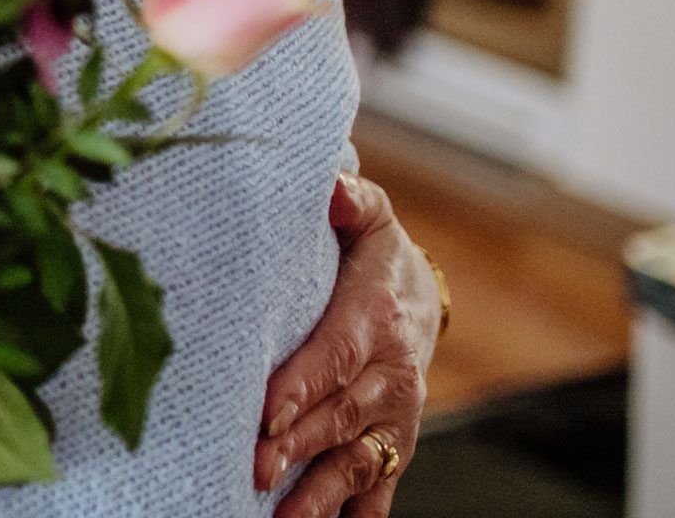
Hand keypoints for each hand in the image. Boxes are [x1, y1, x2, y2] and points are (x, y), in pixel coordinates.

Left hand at [255, 172, 439, 517]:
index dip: (302, 387)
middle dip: (300, 446)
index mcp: (374, 317)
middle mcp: (390, 374)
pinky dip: (354, 514)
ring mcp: (393, 417)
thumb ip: (351, 200)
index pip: (335, 356)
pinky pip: (378, 487)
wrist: (417, 294)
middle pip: (341, 415)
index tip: (266, 414)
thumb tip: (330, 189)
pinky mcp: (393, 445)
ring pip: (358, 460)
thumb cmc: (371, 252)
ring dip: (322, 493)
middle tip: (256, 469)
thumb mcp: (368, 215)